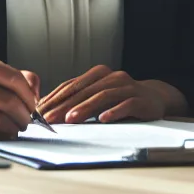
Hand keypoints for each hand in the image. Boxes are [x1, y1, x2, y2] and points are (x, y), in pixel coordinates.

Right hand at [0, 53, 40, 139]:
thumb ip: (10, 76)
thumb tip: (36, 91)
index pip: (15, 79)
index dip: (30, 96)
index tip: (34, 106)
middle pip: (9, 100)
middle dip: (25, 115)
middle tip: (28, 121)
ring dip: (14, 127)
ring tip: (17, 129)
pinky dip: (0, 135)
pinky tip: (3, 134)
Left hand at [36, 65, 185, 122]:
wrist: (155, 99)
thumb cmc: (120, 99)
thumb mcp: (98, 96)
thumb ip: (77, 99)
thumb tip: (46, 110)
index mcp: (99, 74)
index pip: (72, 85)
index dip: (55, 98)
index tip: (38, 112)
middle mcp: (113, 77)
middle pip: (85, 90)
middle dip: (64, 105)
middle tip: (48, 119)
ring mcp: (128, 87)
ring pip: (103, 96)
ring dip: (85, 108)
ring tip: (70, 119)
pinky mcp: (141, 100)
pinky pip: (126, 104)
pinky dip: (114, 111)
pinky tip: (103, 120)